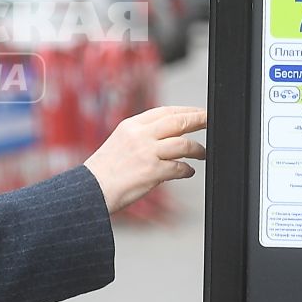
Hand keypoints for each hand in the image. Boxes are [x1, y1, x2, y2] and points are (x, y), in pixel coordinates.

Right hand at [83, 106, 207, 214]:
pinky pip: (179, 168)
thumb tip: (171, 135)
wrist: (90, 190)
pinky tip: (188, 172)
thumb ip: (142, 136)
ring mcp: (146, 152)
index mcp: (130, 125)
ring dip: (198, 149)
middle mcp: (139, 135)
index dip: (186, 110)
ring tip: (202, 154)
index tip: (198, 113)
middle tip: (211, 122)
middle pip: (178, 122)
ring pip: (184, 144)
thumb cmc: (104, 171)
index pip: (165, 111)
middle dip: (199, 120)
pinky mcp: (152, 171)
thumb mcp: (120, 142)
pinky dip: (187, 170)